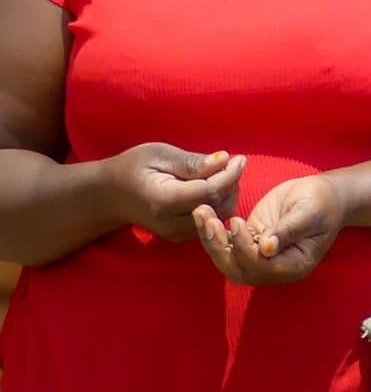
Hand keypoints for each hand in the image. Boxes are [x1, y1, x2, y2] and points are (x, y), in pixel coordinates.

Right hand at [106, 142, 245, 241]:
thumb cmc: (134, 168)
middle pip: (218, 207)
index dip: (229, 175)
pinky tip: (214, 187)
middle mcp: (170, 223)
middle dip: (231, 184)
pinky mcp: (181, 236)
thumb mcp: (159, 155)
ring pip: (219, 217)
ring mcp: (176, 234)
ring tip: (222, 173)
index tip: (239, 158)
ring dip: (228, 194)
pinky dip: (219, 204)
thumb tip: (224, 160)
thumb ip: (192, 162)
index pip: (208, 192)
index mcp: (163, 201)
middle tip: (232, 163)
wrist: (111, 195)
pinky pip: (211, 222)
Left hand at [193, 173, 345, 285]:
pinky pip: (226, 244)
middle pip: (237, 269)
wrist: (325, 194)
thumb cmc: (323, 201)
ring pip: (227, 259)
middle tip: (208, 221)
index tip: (237, 221)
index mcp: (294, 265)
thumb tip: (267, 248)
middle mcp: (274, 268)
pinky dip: (212, 231)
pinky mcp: (250, 243)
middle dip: (218, 247)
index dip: (245, 248)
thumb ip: (289, 230)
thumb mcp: (310, 211)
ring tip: (201, 213)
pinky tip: (204, 213)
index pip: (261, 267)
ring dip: (210, 239)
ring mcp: (260, 257)